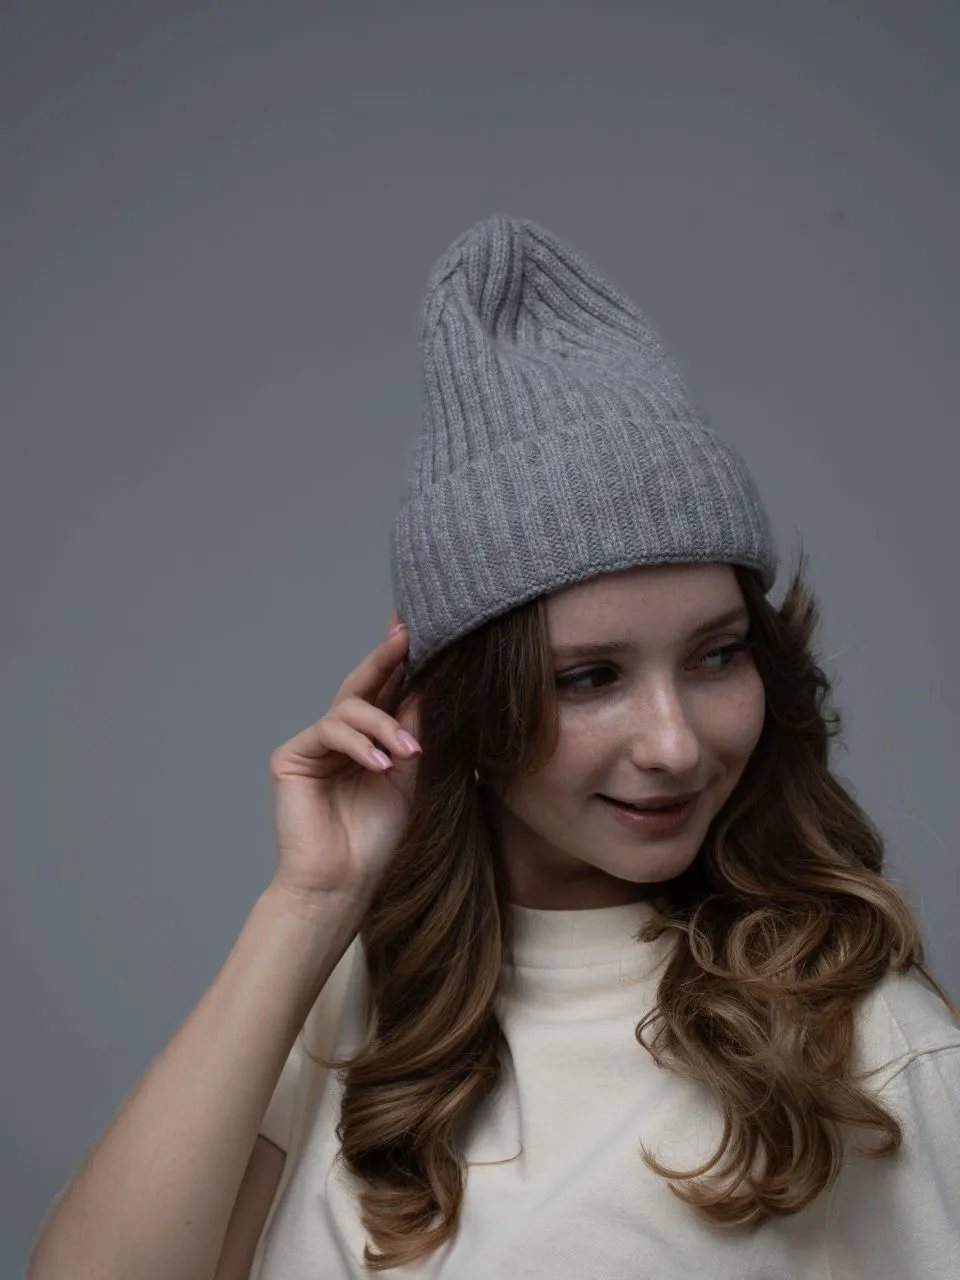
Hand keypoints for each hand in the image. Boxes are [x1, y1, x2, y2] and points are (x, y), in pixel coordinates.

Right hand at [267, 610, 420, 911]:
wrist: (344, 883)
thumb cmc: (378, 838)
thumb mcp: (410, 776)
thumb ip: (414, 731)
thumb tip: (431, 684)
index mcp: (369, 740)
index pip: (387, 692)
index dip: (402, 662)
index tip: (422, 629)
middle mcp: (339, 736)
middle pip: (362, 685)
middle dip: (386, 658)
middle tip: (406, 634)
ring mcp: (313, 744)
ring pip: (349, 708)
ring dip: (383, 725)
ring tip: (408, 752)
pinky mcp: (290, 757)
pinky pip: (329, 732)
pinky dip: (359, 745)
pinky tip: (381, 764)